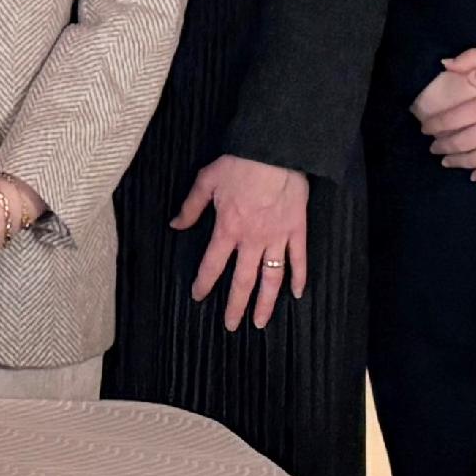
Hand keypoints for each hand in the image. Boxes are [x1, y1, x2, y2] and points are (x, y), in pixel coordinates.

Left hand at [173, 154, 309, 331]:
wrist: (275, 151)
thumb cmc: (240, 163)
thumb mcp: (206, 181)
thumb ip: (191, 207)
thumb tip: (175, 225)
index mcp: (228, 229)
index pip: (212, 265)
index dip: (204, 283)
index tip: (198, 296)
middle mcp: (252, 240)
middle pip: (243, 281)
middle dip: (235, 305)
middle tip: (231, 325)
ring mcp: (277, 237)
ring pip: (271, 278)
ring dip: (266, 302)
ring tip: (261, 322)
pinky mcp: (297, 230)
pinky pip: (299, 259)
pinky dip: (299, 278)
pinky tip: (297, 294)